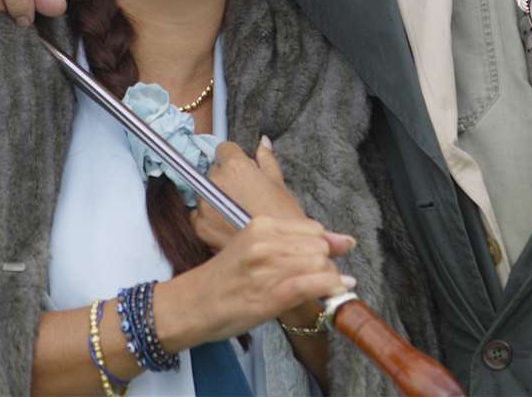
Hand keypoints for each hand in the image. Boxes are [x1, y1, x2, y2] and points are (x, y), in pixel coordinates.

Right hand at [177, 216, 354, 344]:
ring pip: (319, 263)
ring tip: (329, 288)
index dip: (326, 244)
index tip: (329, 255)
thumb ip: (288, 243)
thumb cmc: (222, 279)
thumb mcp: (250, 248)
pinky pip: (312, 284)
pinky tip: (340, 290)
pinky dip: (331, 287)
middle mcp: (265, 242)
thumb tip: (339, 241)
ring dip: (331, 277)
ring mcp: (268, 267)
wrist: (191, 305)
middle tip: (325, 277)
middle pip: (319, 245)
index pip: (312, 228)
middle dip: (329, 262)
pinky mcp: (271, 293)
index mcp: (261, 225)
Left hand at [192, 137, 311, 250]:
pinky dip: (209, 217)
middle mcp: (215, 181)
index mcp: (235, 166)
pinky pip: (198, 214)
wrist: (277, 253)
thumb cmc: (283, 218)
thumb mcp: (279, 184)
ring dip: (216, 197)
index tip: (243, 169)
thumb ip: (267, 160)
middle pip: (213, 170)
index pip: (224, 149)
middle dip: (226, 177)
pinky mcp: (199, 226)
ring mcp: (204, 205)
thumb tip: (262, 143)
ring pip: (204, 192)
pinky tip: (228, 224)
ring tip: (237, 211)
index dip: (235, 158)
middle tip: (244, 193)